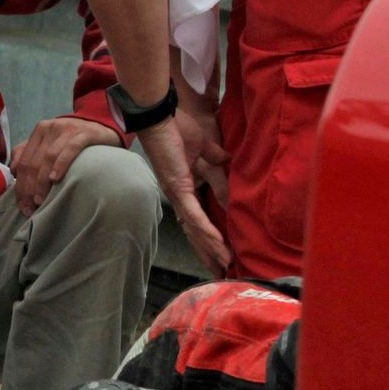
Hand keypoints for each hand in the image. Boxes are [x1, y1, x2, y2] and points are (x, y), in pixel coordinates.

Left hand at [10, 117, 123, 215]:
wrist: (103, 128)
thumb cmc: (73, 141)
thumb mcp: (50, 143)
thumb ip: (29, 153)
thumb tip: (14, 170)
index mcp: (39, 131)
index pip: (24, 162)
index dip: (21, 186)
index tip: (23, 205)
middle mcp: (51, 127)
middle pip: (34, 162)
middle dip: (29, 188)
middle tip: (31, 207)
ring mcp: (68, 128)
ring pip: (48, 157)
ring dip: (42, 181)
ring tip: (40, 200)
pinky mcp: (85, 133)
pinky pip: (70, 149)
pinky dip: (60, 164)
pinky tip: (55, 179)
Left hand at [139, 118, 230, 273]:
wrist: (160, 116)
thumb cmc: (177, 128)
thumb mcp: (204, 148)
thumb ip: (215, 158)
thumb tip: (228, 162)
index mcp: (185, 188)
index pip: (199, 219)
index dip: (211, 236)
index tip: (223, 252)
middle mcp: (179, 196)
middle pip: (195, 231)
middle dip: (207, 253)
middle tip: (220, 273)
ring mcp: (178, 194)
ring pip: (196, 229)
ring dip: (211, 247)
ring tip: (224, 264)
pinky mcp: (178, 187)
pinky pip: (194, 215)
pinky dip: (206, 230)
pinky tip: (217, 244)